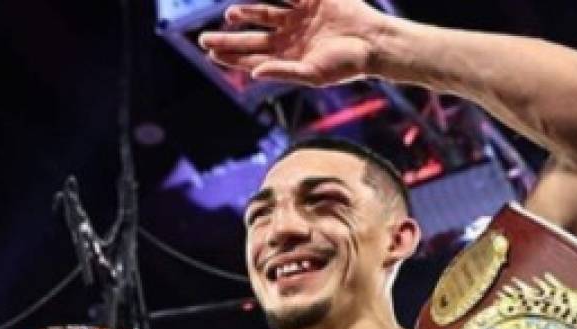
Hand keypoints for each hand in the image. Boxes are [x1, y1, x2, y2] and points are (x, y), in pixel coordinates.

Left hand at [198, 0, 385, 86]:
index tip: (212, 55)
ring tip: (229, 16)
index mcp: (289, 60)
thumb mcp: (313, 73)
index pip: (254, 60)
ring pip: (265, 14)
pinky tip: (248, 4)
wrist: (373, 42)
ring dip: (246, 14)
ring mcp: (299, 19)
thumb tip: (254, 74)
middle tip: (203, 40)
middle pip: (253, 39)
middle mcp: (290, 39)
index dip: (232, 58)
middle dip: (229, 40)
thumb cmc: (346, 65)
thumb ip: (282, 72)